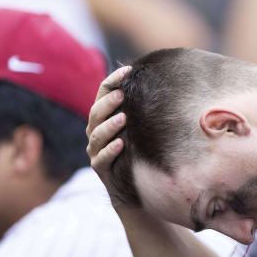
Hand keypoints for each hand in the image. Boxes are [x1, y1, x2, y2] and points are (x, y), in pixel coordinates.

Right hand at [86, 64, 131, 206]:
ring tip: (123, 118)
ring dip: (109, 126)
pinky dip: (110, 151)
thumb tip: (161, 78)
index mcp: (103, 116)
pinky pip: (101, 159)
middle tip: (121, 95)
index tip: (128, 70)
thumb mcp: (141, 125)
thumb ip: (142, 106)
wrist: (135, 186)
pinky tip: (121, 144)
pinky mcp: (100, 169)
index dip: (113, 81)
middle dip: (108, 103)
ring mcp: (95, 151)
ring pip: (96, 135)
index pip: (102, 93)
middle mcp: (95, 132)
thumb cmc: (140, 149)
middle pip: (96, 113)